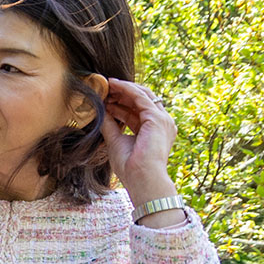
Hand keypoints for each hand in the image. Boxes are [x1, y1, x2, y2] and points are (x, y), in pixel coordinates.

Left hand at [95, 78, 178, 206]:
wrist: (142, 178)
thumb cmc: (131, 167)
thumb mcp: (116, 141)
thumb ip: (110, 125)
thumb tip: (100, 112)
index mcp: (154, 130)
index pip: (138, 110)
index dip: (121, 103)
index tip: (106, 99)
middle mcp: (161, 123)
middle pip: (142, 100)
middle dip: (123, 93)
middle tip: (105, 88)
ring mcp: (162, 119)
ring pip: (142, 95)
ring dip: (124, 89)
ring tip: (107, 85)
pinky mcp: (157, 118)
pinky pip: (140, 97)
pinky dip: (126, 89)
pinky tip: (113, 85)